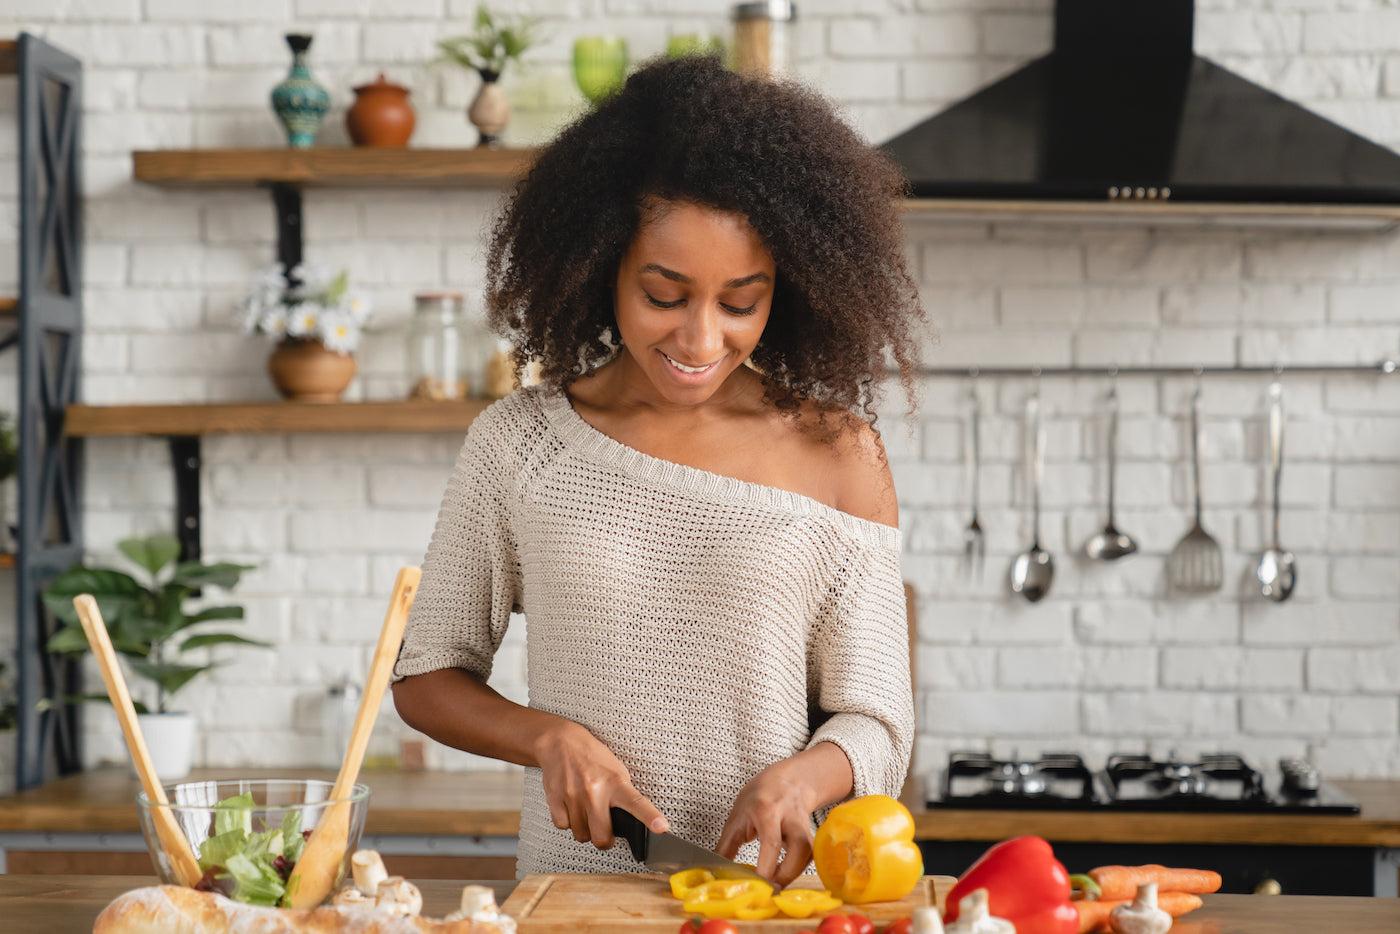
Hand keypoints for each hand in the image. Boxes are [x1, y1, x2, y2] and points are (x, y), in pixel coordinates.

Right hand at [534, 720, 668, 849]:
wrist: (561, 743)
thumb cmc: (592, 757)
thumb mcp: (616, 770)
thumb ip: (623, 794)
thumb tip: (630, 822)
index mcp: (615, 782)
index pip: (637, 802)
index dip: (650, 817)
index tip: (662, 828)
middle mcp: (594, 790)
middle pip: (602, 837)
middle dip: (604, 839)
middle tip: (604, 830)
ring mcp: (573, 796)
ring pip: (581, 835)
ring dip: (585, 829)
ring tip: (585, 812)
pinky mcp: (555, 799)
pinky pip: (562, 827)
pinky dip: (567, 822)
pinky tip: (571, 807)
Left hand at [716, 757, 818, 886]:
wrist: (788, 780)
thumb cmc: (759, 797)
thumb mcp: (737, 817)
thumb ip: (726, 846)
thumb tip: (714, 873)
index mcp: (767, 810)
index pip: (771, 842)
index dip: (766, 868)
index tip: (756, 885)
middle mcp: (790, 817)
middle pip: (799, 848)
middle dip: (786, 874)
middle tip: (769, 890)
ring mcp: (805, 826)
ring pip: (809, 854)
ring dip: (793, 874)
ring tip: (774, 885)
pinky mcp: (813, 835)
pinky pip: (810, 857)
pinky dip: (797, 870)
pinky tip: (784, 875)